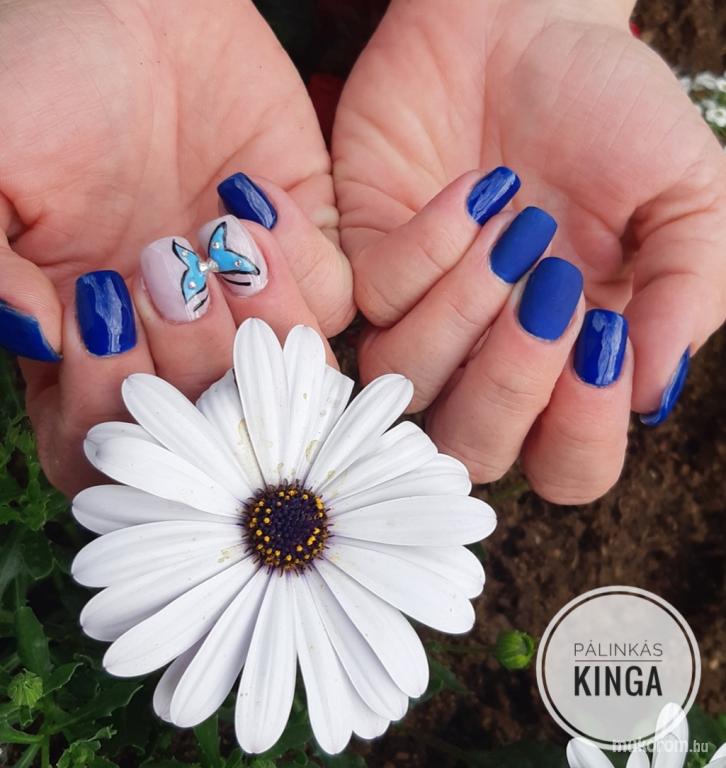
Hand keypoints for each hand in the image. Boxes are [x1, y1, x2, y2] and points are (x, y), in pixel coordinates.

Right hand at [0, 0, 352, 493]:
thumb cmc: (36, 77)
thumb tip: (34, 336)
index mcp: (87, 346)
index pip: (108, 443)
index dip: (112, 412)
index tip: (100, 316)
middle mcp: (172, 338)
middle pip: (210, 424)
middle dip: (194, 358)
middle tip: (160, 265)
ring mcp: (243, 300)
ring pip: (284, 376)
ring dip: (259, 322)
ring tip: (218, 237)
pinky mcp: (304, 249)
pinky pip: (336, 302)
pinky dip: (302, 264)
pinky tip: (250, 198)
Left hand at [332, 0, 725, 502]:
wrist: (526, 30)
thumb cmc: (610, 114)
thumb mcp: (684, 195)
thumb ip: (683, 295)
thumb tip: (652, 394)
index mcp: (571, 365)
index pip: (567, 465)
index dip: (580, 431)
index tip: (600, 334)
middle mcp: (489, 360)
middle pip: (472, 449)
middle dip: (510, 384)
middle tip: (551, 290)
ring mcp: (421, 319)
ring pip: (407, 383)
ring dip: (466, 310)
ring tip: (516, 225)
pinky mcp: (366, 271)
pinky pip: (374, 302)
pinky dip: (428, 249)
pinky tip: (475, 191)